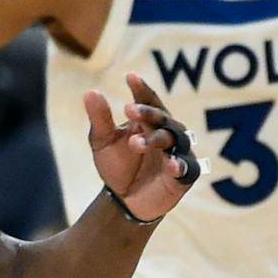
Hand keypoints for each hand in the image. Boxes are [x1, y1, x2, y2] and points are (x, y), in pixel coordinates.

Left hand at [86, 73, 199, 223]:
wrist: (124, 200)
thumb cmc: (117, 165)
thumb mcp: (102, 142)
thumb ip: (100, 118)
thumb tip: (90, 92)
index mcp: (148, 120)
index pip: (148, 100)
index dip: (141, 89)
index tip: (130, 77)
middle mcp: (166, 132)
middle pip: (162, 118)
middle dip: (147, 113)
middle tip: (128, 110)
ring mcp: (177, 153)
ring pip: (173, 139)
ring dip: (156, 139)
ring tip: (136, 144)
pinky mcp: (184, 176)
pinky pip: (187, 167)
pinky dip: (180, 165)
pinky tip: (170, 165)